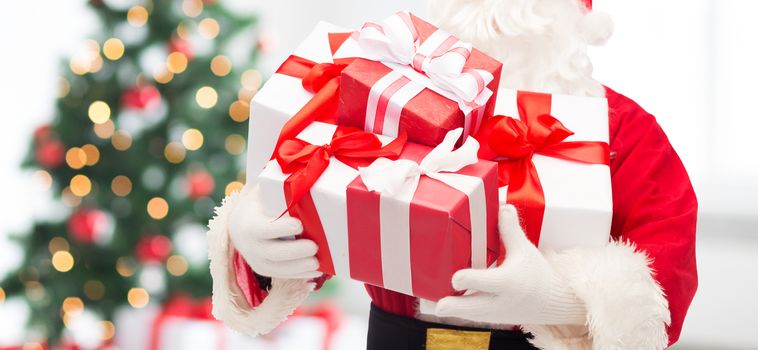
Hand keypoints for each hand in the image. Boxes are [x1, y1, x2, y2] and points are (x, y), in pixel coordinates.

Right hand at [229, 185, 320, 278]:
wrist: (240, 223)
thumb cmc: (261, 204)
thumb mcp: (265, 193)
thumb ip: (280, 189)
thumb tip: (306, 179)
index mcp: (249, 223)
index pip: (263, 229)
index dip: (280, 229)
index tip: (299, 225)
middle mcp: (250, 245)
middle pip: (273, 252)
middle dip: (295, 251)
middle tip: (314, 247)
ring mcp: (256, 259)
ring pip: (278, 268)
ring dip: (299, 267)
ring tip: (317, 262)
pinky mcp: (264, 269)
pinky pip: (283, 275)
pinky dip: (300, 275)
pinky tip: (316, 271)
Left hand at [435, 205, 585, 324]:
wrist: (553, 302)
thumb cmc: (537, 273)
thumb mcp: (525, 249)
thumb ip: (510, 229)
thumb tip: (502, 206)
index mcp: (508, 281)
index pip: (483, 282)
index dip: (466, 279)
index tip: (456, 276)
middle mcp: (500, 300)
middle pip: (471, 307)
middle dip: (452, 306)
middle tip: (438, 304)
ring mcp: (495, 313)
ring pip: (468, 316)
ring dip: (452, 309)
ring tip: (436, 303)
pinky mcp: (492, 318)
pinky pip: (472, 317)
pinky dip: (459, 311)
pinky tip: (446, 303)